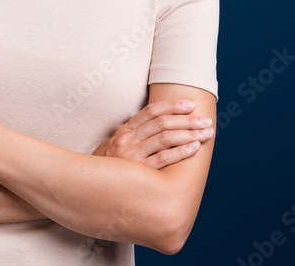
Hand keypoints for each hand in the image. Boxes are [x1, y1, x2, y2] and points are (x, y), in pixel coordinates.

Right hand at [92, 99, 214, 169]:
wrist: (87, 189)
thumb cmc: (107, 169)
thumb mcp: (116, 146)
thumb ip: (135, 136)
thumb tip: (161, 127)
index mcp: (125, 131)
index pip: (152, 111)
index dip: (173, 105)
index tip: (191, 105)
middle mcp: (128, 140)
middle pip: (163, 123)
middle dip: (188, 120)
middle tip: (207, 121)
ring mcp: (132, 156)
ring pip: (165, 138)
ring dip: (190, 133)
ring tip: (207, 133)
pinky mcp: (137, 172)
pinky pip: (162, 159)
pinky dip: (180, 151)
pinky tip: (194, 148)